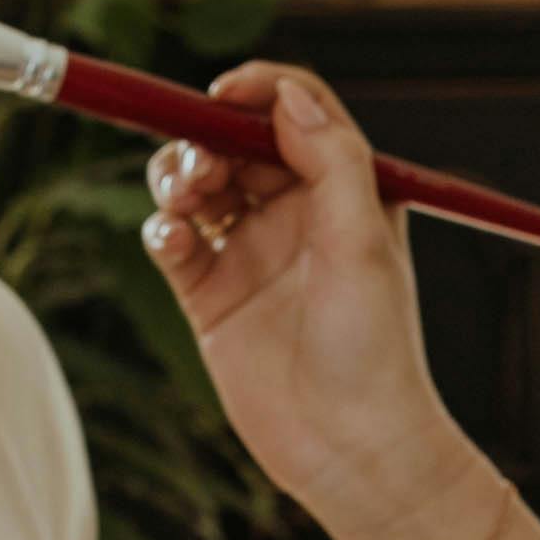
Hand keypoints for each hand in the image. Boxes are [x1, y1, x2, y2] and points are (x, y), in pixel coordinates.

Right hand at [145, 67, 483, 539]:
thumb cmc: (377, 349)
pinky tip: (171, 242)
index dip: (257, 91)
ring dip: (176, 176)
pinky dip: (162, 230)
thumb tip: (288, 99)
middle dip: (205, 138)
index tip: (224, 93)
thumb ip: (332, 161)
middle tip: (200, 167)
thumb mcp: (363, 243)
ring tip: (185, 200)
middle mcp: (293, 213)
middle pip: (232, 141)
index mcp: (342, 189)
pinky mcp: (210, 295)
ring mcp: (247, 252)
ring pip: (194, 184)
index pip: (294, 112)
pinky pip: (172, 241)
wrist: (351, 447)